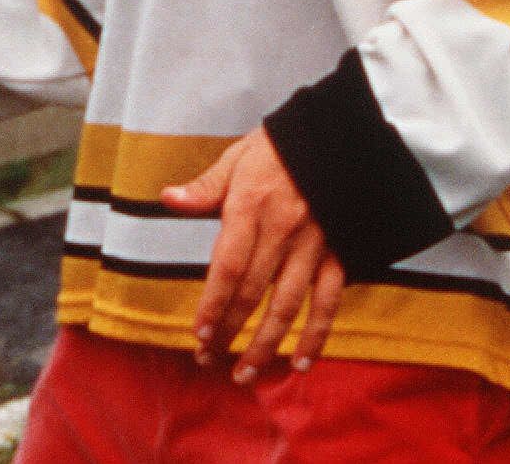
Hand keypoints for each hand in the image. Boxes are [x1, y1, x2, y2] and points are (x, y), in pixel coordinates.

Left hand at [161, 130, 346, 383]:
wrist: (341, 136)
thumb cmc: (280, 146)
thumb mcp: (238, 157)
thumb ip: (205, 187)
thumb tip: (167, 199)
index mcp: (252, 206)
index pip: (229, 265)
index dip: (214, 304)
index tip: (200, 334)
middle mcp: (283, 230)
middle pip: (253, 292)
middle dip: (229, 330)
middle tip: (209, 359)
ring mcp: (314, 246)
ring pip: (288, 306)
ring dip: (267, 344)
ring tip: (246, 373)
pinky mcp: (339, 254)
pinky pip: (328, 302)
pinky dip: (317, 335)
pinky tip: (302, 363)